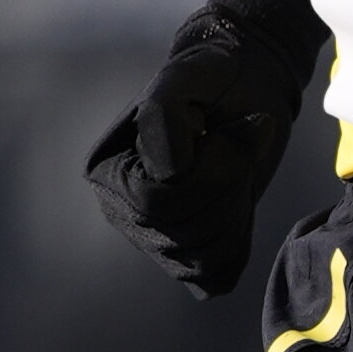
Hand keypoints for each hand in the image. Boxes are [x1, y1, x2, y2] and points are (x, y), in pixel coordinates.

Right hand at [85, 1, 316, 299]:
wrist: (244, 89)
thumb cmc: (212, 78)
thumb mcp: (185, 76)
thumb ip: (163, 114)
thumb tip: (169, 173)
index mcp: (107, 170)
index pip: (153, 203)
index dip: (202, 175)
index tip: (217, 129)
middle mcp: (121, 210)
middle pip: (177, 236)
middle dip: (223, 191)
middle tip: (237, 145)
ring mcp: (151, 238)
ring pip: (198, 260)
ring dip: (234, 212)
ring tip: (238, 167)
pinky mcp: (185, 254)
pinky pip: (213, 275)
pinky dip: (237, 241)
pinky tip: (240, 201)